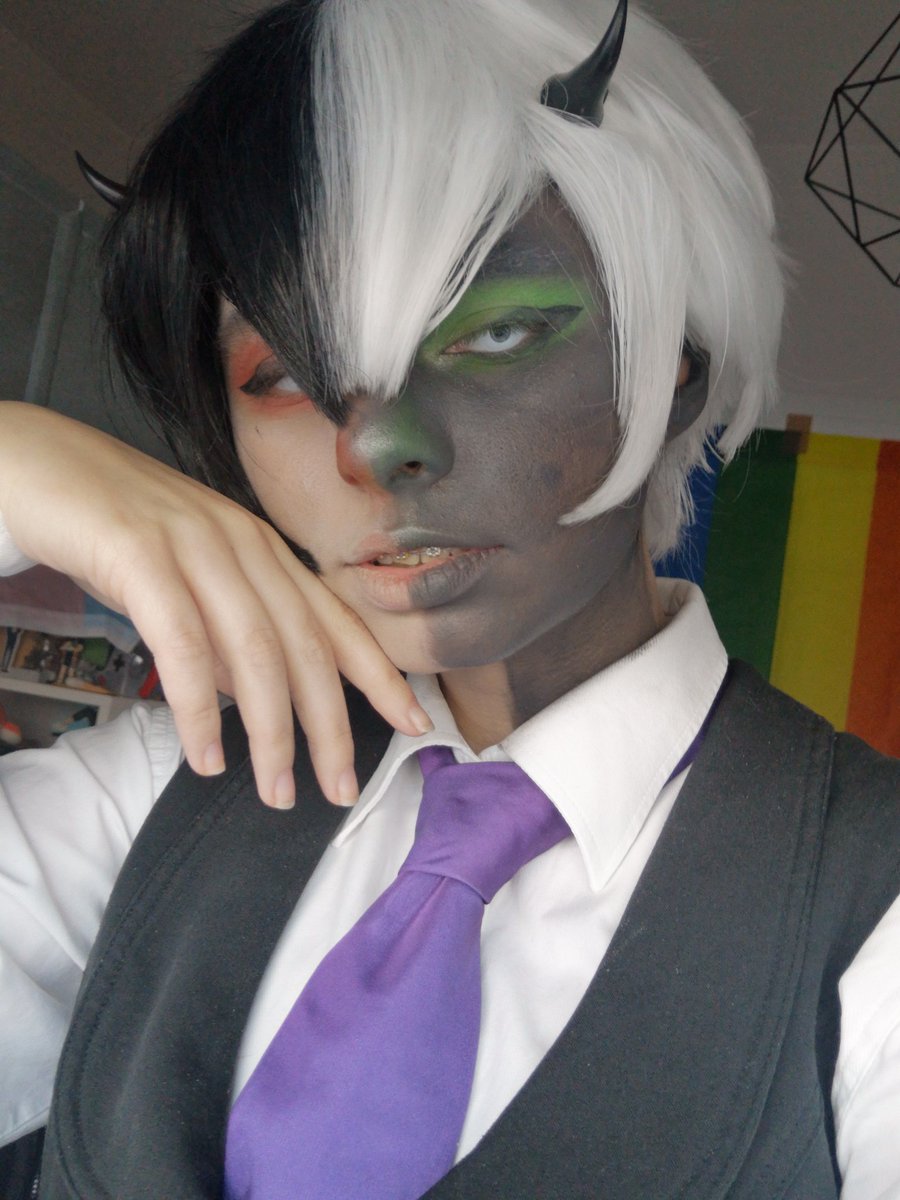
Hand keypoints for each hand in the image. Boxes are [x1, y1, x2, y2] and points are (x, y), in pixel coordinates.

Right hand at [0, 402, 430, 807]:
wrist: (31, 461)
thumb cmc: (110, 526)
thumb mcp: (184, 580)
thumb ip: (222, 633)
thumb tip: (247, 698)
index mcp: (261, 548)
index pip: (336, 618)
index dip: (380, 673)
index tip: (416, 722)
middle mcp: (242, 542)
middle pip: (307, 645)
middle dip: (332, 724)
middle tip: (340, 790)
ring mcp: (195, 544)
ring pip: (256, 651)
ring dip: (273, 731)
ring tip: (279, 791)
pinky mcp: (140, 552)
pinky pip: (182, 643)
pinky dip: (198, 709)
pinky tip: (206, 757)